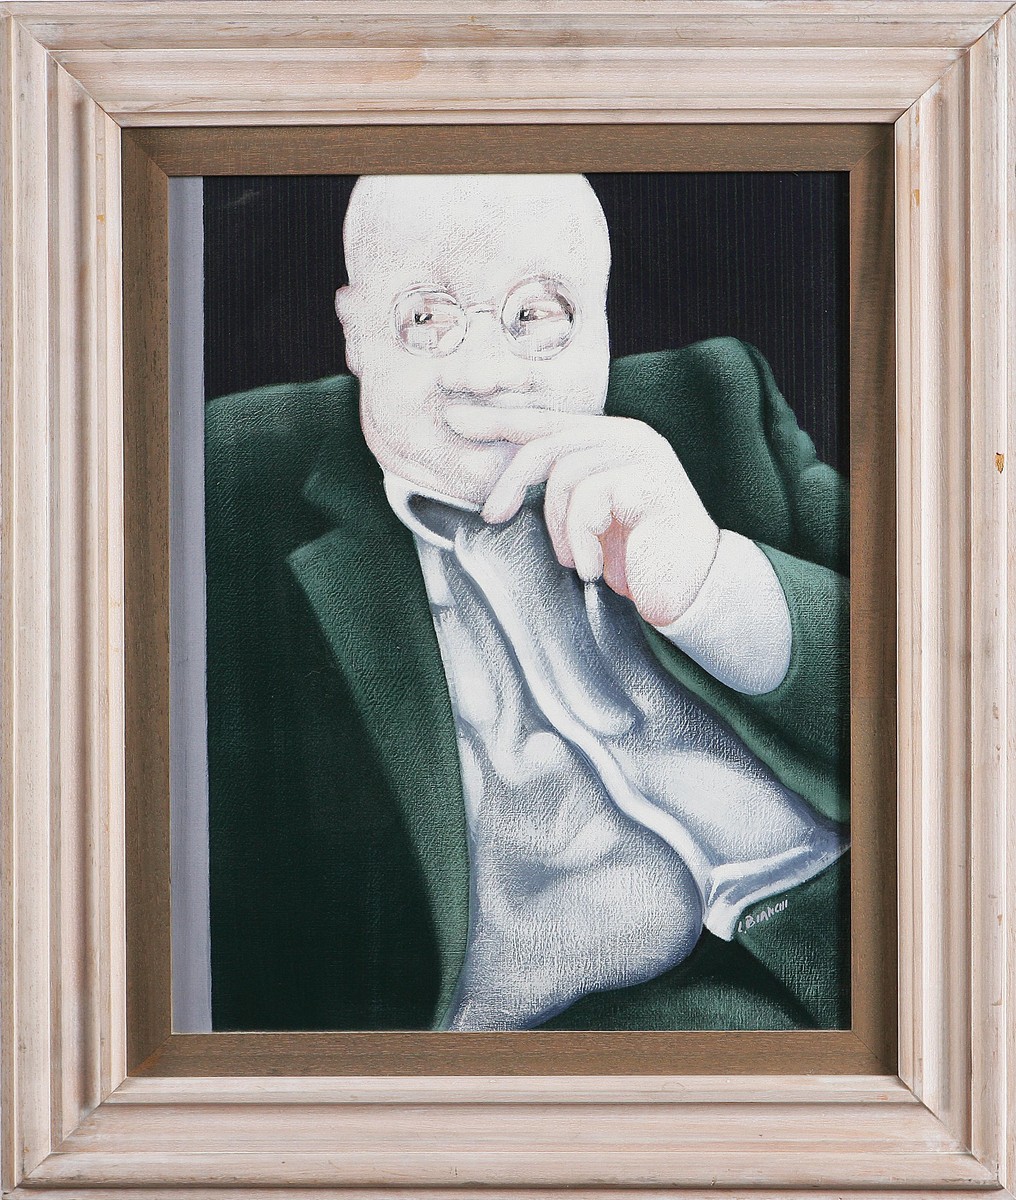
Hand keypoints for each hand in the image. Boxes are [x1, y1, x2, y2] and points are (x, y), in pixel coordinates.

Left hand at [444, 406, 719, 626]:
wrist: (692, 588)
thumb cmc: (638, 556)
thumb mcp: (589, 516)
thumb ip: (561, 489)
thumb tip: (504, 485)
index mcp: (611, 439)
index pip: (547, 419)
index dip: (499, 418)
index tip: (456, 419)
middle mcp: (628, 437)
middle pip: (547, 443)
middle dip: (511, 481)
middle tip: (492, 516)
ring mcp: (643, 456)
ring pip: (565, 474)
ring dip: (559, 527)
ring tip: (577, 559)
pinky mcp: (650, 481)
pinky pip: (590, 498)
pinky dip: (582, 539)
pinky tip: (595, 567)